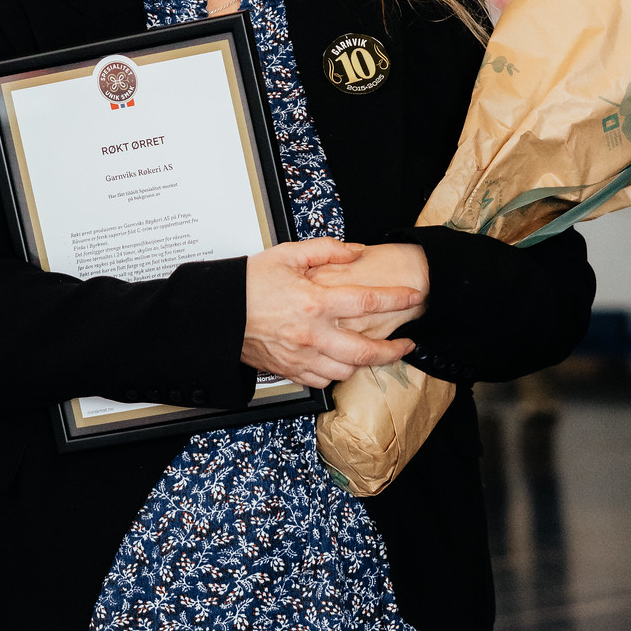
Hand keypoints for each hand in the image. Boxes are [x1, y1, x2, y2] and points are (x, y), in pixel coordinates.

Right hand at [242, 239, 425, 387]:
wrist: (216, 314)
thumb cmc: (247, 284)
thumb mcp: (287, 255)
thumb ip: (326, 250)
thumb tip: (355, 252)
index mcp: (313, 302)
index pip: (367, 302)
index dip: (396, 299)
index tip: (413, 297)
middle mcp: (311, 334)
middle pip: (366, 351)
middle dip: (394, 350)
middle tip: (407, 344)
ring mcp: (301, 356)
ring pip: (347, 370)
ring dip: (365, 363)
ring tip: (374, 352)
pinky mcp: (290, 370)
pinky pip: (323, 380)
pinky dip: (337, 372)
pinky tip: (341, 361)